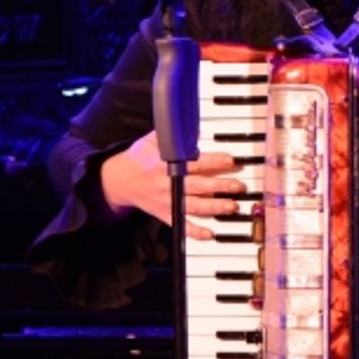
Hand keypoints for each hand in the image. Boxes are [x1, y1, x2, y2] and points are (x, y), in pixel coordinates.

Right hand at [100, 130, 247, 238]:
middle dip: (221, 187)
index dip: (214, 162)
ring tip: (232, 207)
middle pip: (199, 187)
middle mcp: (168, 185)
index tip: (231, 160)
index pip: (194, 163)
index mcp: (166, 165)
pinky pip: (182, 226)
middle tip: (238, 186)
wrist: (119, 181)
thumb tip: (191, 124)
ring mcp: (168, 202)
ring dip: (215, 208)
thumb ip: (171, 133)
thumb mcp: (151, 140)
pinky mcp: (165, 215)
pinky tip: (211, 234)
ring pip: (195, 208)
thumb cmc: (139, 158)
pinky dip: (196, 232)